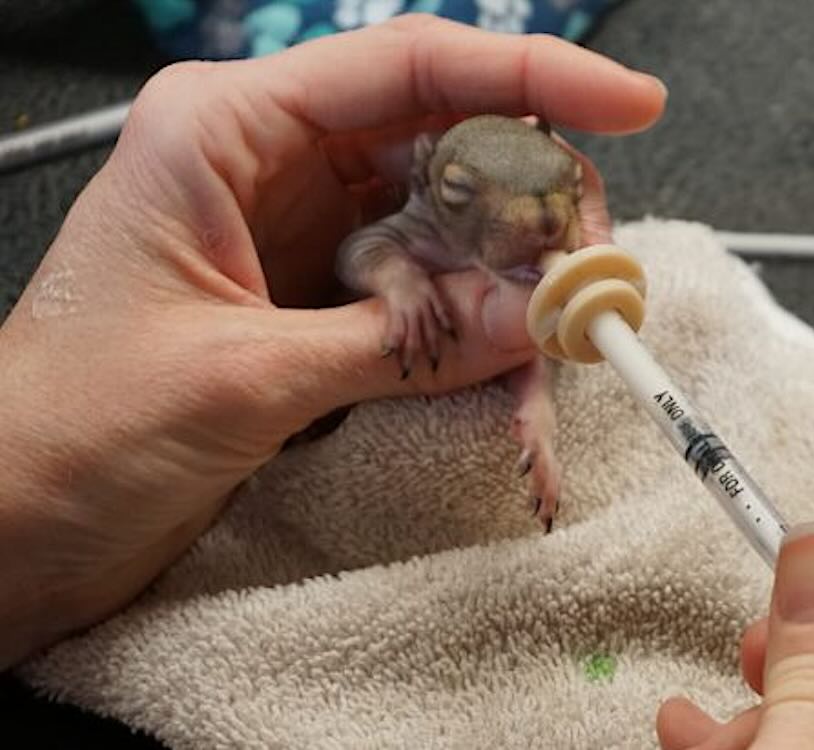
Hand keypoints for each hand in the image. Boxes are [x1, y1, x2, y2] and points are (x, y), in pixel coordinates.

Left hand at [0, 14, 665, 667]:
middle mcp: (273, 167)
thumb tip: (534, 314)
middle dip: (535, 206)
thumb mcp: (240, 379)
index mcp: (223, 131)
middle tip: (591, 270)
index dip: (529, 79)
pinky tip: (510, 378)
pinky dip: (485, 336)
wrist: (8, 530)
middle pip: (449, 145)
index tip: (624, 104)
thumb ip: (400, 342)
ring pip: (455, 227)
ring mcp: (306, 237)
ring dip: (517, 284)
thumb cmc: (58, 432)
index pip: (407, 67)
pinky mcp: (326, 305)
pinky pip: (436, 298)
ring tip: (555, 341)